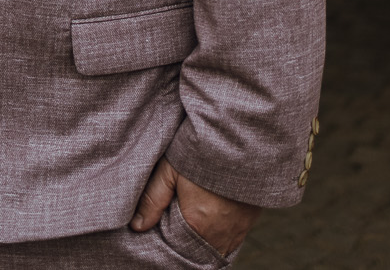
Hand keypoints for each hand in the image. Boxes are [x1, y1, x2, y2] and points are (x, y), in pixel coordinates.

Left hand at [130, 159, 259, 257]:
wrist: (242, 136)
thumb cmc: (203, 151)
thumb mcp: (170, 170)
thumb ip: (152, 200)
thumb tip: (138, 226)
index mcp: (198, 225)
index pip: (179, 251)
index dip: (170, 243)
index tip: (163, 230)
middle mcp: (221, 233)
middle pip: (199, 252)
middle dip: (188, 243)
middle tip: (178, 224)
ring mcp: (239, 228)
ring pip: (218, 248)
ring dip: (205, 239)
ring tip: (195, 220)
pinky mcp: (251, 219)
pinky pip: (234, 238)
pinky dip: (221, 233)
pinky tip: (213, 217)